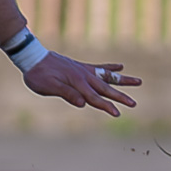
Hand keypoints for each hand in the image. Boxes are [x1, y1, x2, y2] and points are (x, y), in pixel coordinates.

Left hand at [23, 53, 140, 116]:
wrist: (32, 57)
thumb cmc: (38, 75)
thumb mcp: (49, 87)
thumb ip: (67, 94)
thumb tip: (83, 103)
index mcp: (77, 83)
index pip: (94, 98)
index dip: (106, 107)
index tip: (117, 114)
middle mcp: (83, 76)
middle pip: (105, 88)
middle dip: (120, 97)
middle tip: (133, 104)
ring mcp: (83, 70)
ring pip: (107, 76)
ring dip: (123, 80)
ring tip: (139, 82)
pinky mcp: (80, 66)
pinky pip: (99, 67)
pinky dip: (110, 68)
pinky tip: (121, 66)